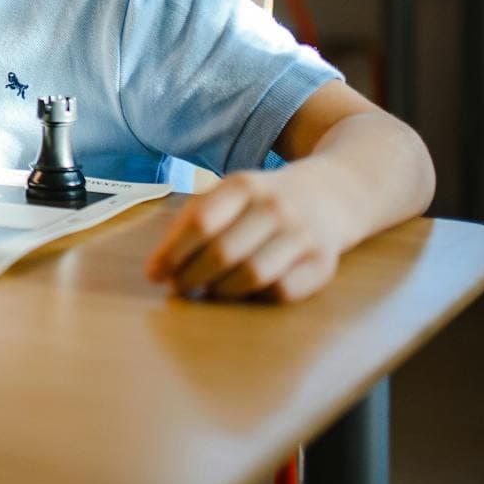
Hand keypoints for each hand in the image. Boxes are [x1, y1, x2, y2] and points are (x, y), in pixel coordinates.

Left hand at [145, 169, 341, 302]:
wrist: (329, 195)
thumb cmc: (261, 202)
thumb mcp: (227, 194)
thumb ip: (193, 221)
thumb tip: (159, 267)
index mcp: (243, 185)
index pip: (201, 222)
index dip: (172, 253)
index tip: (154, 274)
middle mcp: (275, 207)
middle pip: (223, 253)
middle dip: (192, 276)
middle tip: (178, 287)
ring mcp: (302, 235)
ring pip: (252, 276)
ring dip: (221, 290)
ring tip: (208, 289)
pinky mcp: (322, 264)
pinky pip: (281, 293)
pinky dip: (255, 298)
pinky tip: (243, 292)